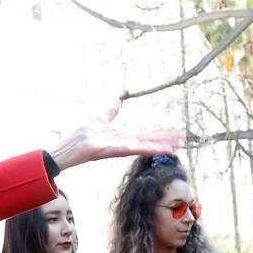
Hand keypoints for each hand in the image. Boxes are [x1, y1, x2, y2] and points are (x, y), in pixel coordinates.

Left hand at [49, 101, 181, 170]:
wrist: (70, 148)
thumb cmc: (82, 137)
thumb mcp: (100, 120)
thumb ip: (111, 113)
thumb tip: (119, 102)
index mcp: (123, 137)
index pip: (145, 135)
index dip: (160, 134)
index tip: (174, 133)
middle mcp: (124, 144)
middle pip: (149, 141)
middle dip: (166, 140)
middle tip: (183, 140)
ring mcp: (120, 148)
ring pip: (145, 146)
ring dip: (160, 147)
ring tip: (176, 148)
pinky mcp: (114, 150)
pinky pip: (133, 149)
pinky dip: (147, 149)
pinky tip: (156, 149)